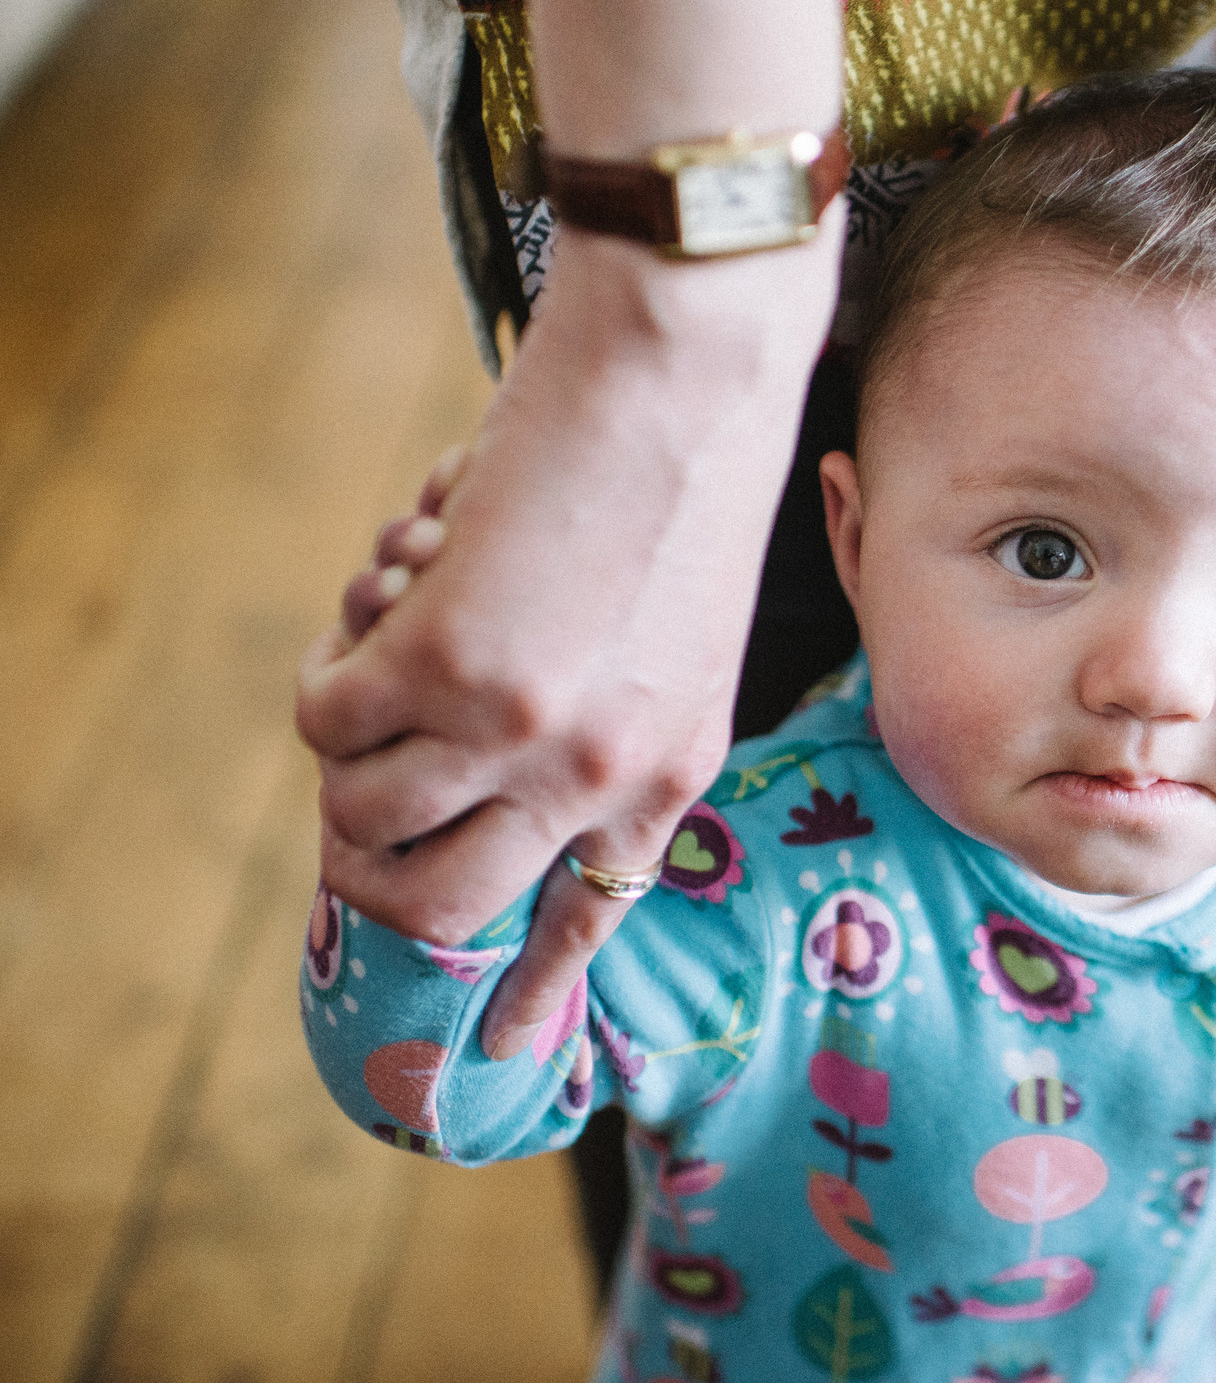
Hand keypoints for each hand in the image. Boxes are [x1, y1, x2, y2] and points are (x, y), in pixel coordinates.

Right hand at [296, 226, 833, 1058]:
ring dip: (341, 747)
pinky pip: (323, 718)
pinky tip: (385, 588)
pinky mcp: (446, 670)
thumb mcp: (677, 628)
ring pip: (359, 820)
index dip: (536, 983)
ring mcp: (525, 736)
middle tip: (354, 788)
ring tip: (381, 645)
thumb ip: (602, 712)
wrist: (691, 374)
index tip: (507, 1041)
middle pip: (441, 910)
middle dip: (369, 868)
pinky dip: (327, 662)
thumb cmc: (683, 477)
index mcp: (677, 770)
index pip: (593, 913)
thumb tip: (468, 753)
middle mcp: (605, 779)